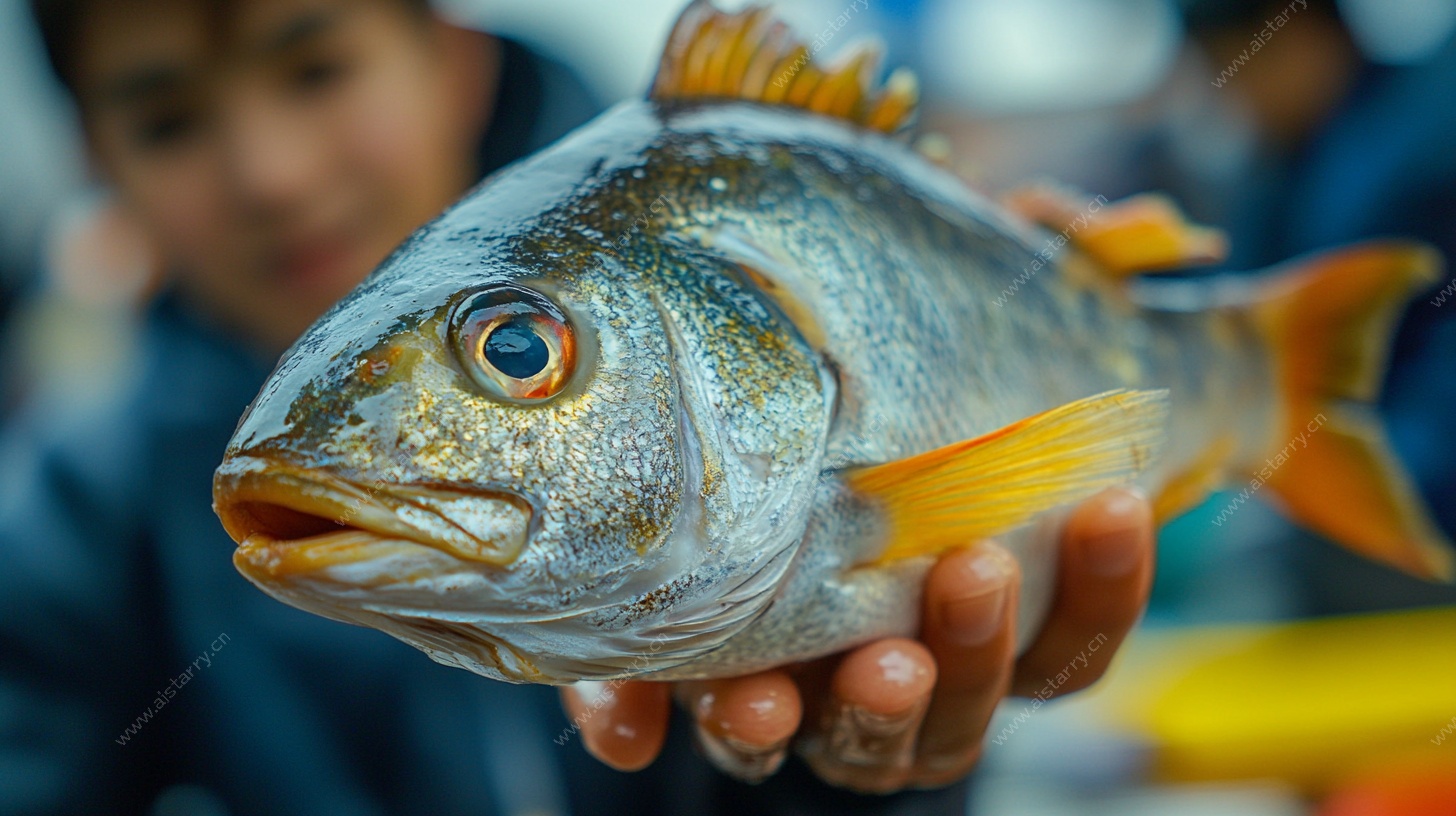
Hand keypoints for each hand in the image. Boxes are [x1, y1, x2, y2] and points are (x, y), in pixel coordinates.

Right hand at [559, 487, 1154, 790]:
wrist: (881, 459)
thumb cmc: (764, 514)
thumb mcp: (688, 571)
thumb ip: (641, 646)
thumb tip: (623, 735)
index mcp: (772, 693)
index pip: (755, 733)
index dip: (751, 727)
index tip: (753, 702)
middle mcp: (866, 708)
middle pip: (879, 740)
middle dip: (879, 707)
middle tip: (884, 662)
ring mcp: (958, 681)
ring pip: (980, 701)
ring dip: (981, 644)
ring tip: (978, 569)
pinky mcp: (1043, 643)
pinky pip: (1079, 645)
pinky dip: (1101, 585)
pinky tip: (1106, 509)